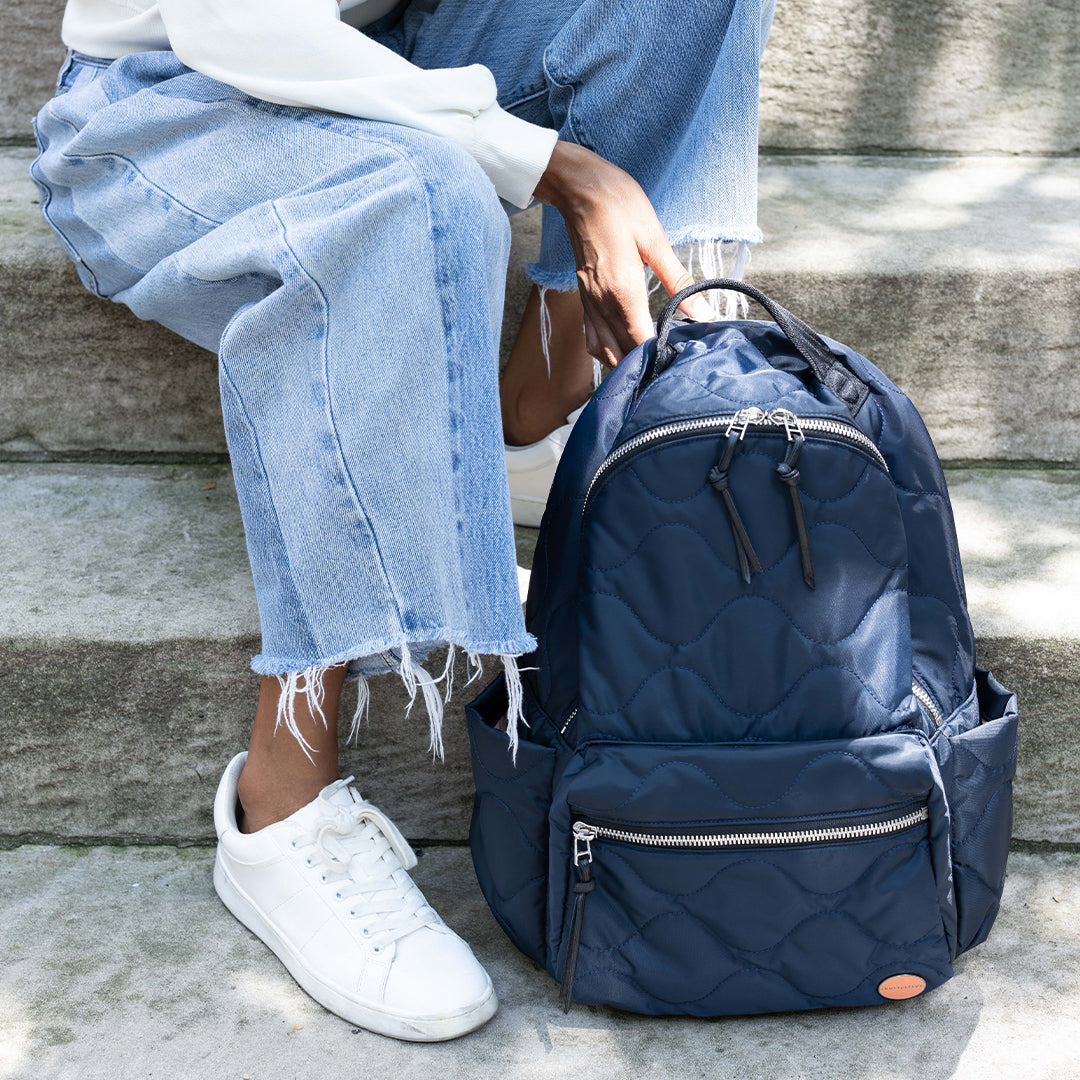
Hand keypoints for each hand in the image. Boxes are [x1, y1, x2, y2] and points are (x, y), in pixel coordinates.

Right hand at [533, 141, 714, 365]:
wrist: (578, 187)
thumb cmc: (619, 206)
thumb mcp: (655, 241)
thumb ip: (679, 283)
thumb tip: (704, 313)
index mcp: (622, 292)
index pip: (640, 345)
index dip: (660, 357)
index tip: (680, 357)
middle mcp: (601, 305)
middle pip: (622, 356)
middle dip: (645, 364)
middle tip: (671, 359)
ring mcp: (589, 303)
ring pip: (605, 352)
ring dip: (626, 361)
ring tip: (651, 355)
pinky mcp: (584, 298)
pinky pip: (593, 338)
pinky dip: (609, 349)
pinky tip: (626, 341)